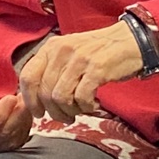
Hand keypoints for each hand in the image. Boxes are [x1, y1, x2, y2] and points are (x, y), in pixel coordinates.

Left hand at [17, 21, 143, 123]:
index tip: (38, 112)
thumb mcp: (69, 53)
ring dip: (69, 111)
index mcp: (51, 47)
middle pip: (44, 91)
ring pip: (60, 97)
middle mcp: (61, 51)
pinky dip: (85, 107)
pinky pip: (81, 97)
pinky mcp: (97, 69)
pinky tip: (92, 104)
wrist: (130, 41)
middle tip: (65, 117)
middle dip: (53, 111)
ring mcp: (79, 60)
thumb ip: (52, 69)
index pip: (28, 76)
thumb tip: (36, 97)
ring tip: (78, 111)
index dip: (30, 99)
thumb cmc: (98, 51)